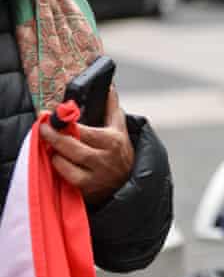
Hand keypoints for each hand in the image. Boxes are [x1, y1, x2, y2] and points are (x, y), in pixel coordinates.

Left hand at [40, 89, 133, 205]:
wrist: (127, 181)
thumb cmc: (120, 152)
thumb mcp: (120, 129)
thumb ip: (112, 107)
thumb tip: (108, 87)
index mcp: (112, 141)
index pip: (84, 131)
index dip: (65, 123)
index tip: (51, 116)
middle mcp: (104, 159)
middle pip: (71, 146)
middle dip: (53, 135)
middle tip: (42, 127)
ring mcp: (94, 176)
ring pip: (65, 161)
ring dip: (54, 151)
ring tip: (51, 143)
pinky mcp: (85, 189)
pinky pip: (63, 175)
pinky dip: (57, 166)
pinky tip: (58, 159)